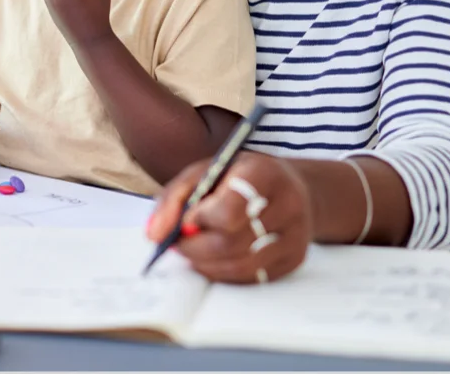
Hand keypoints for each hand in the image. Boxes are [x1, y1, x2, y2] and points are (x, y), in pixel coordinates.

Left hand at [146, 151, 312, 283]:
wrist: (292, 186)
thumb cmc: (240, 176)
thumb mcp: (206, 171)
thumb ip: (175, 197)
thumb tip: (154, 235)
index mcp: (264, 173)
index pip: (228, 210)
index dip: (200, 221)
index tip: (187, 220)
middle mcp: (287, 204)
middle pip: (231, 243)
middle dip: (195, 248)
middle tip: (178, 244)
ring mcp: (295, 235)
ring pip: (241, 266)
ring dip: (206, 264)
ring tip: (193, 251)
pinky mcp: (295, 259)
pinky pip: (253, 277)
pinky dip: (225, 273)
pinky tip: (215, 259)